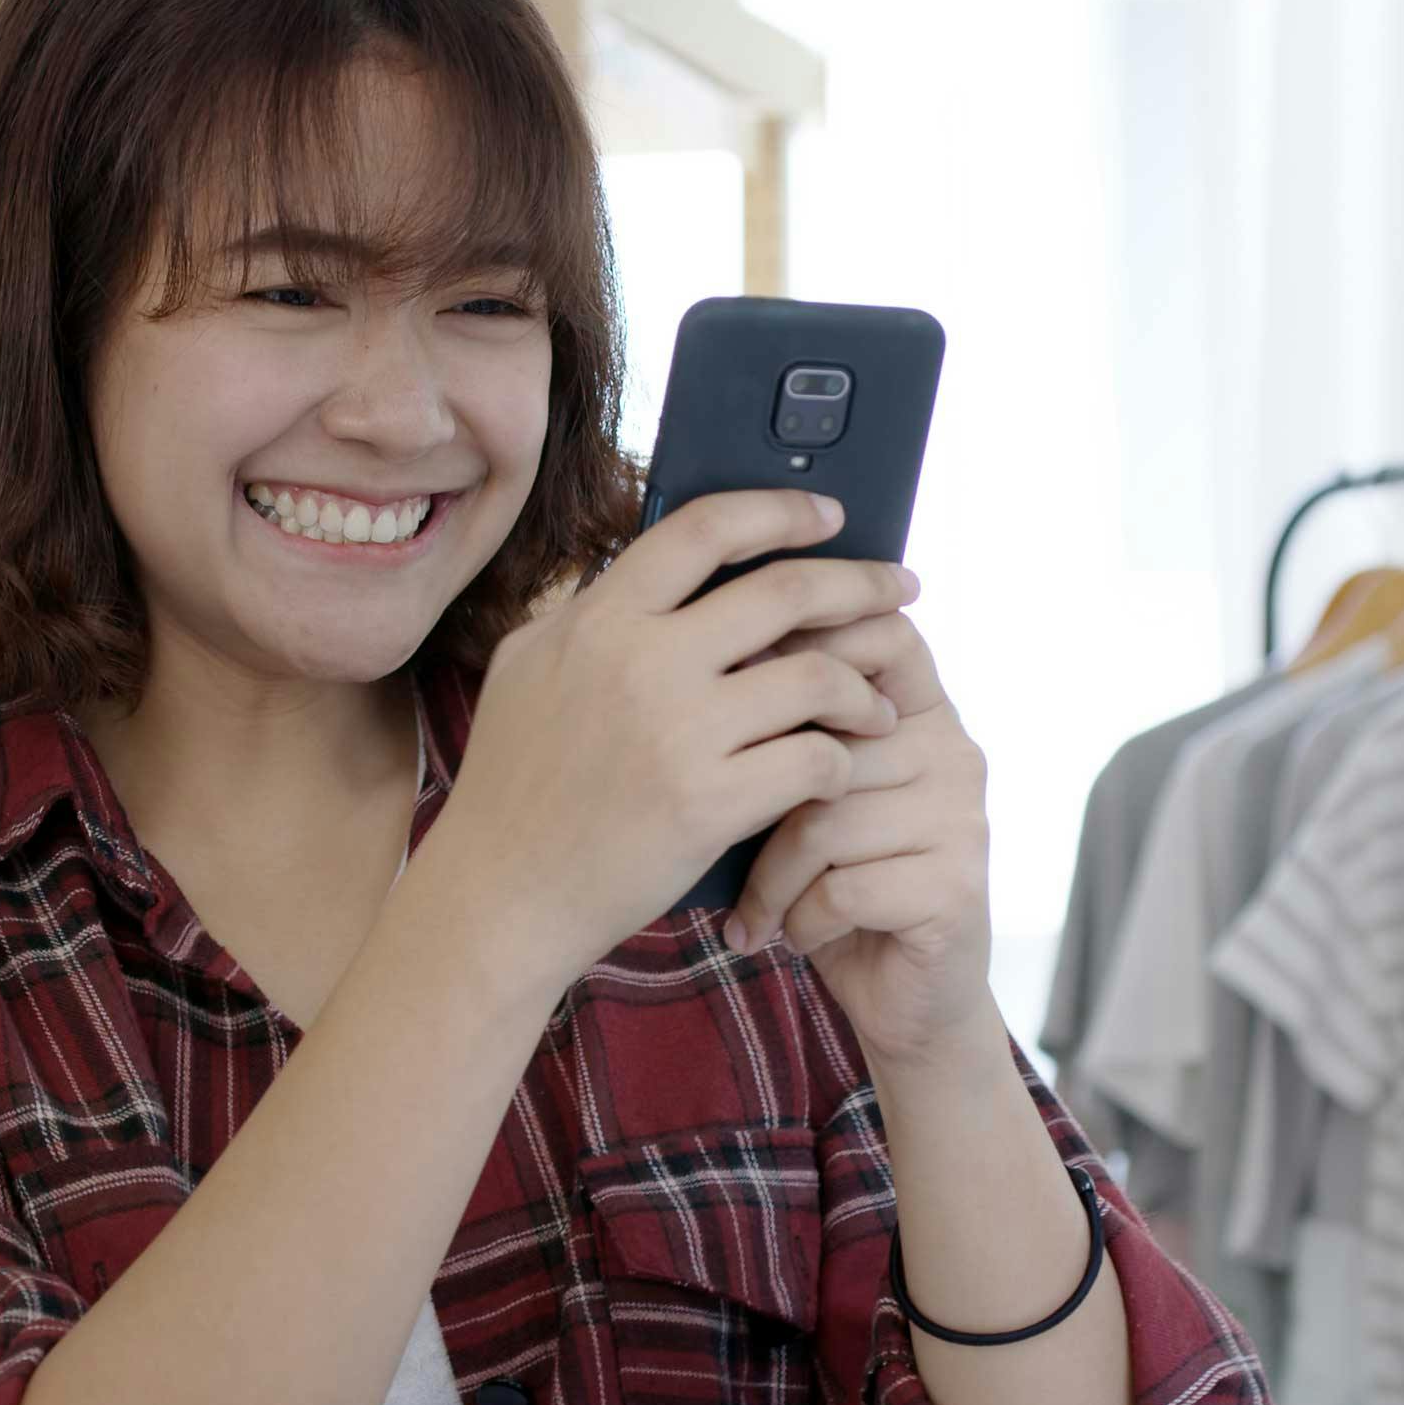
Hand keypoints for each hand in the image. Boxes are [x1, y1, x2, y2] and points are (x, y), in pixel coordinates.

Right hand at [421, 489, 915, 989]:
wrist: (501, 893)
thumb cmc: (513, 783)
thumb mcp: (528, 668)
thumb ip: (589, 611)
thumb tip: (652, 568)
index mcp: (599, 618)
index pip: (706, 528)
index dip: (780, 511)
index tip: (830, 515)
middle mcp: (640, 661)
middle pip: (785, 592)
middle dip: (860, 584)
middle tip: (902, 589)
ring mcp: (677, 733)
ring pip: (814, 677)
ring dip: (863, 687)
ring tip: (880, 704)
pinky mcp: (708, 804)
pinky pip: (811, 760)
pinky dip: (839, 761)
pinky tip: (840, 769)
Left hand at [725, 607, 997, 1074]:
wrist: (903, 1005)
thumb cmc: (835, 886)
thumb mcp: (809, 797)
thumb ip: (793, 731)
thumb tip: (720, 653)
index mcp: (926, 714)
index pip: (886, 635)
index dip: (816, 641)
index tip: (742, 678)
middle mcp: (956, 756)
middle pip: (829, 742)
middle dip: (761, 808)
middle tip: (725, 852)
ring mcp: (963, 822)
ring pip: (826, 820)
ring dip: (773, 881)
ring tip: (759, 912)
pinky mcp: (956, 889)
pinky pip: (843, 886)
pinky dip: (800, 921)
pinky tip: (791, 937)